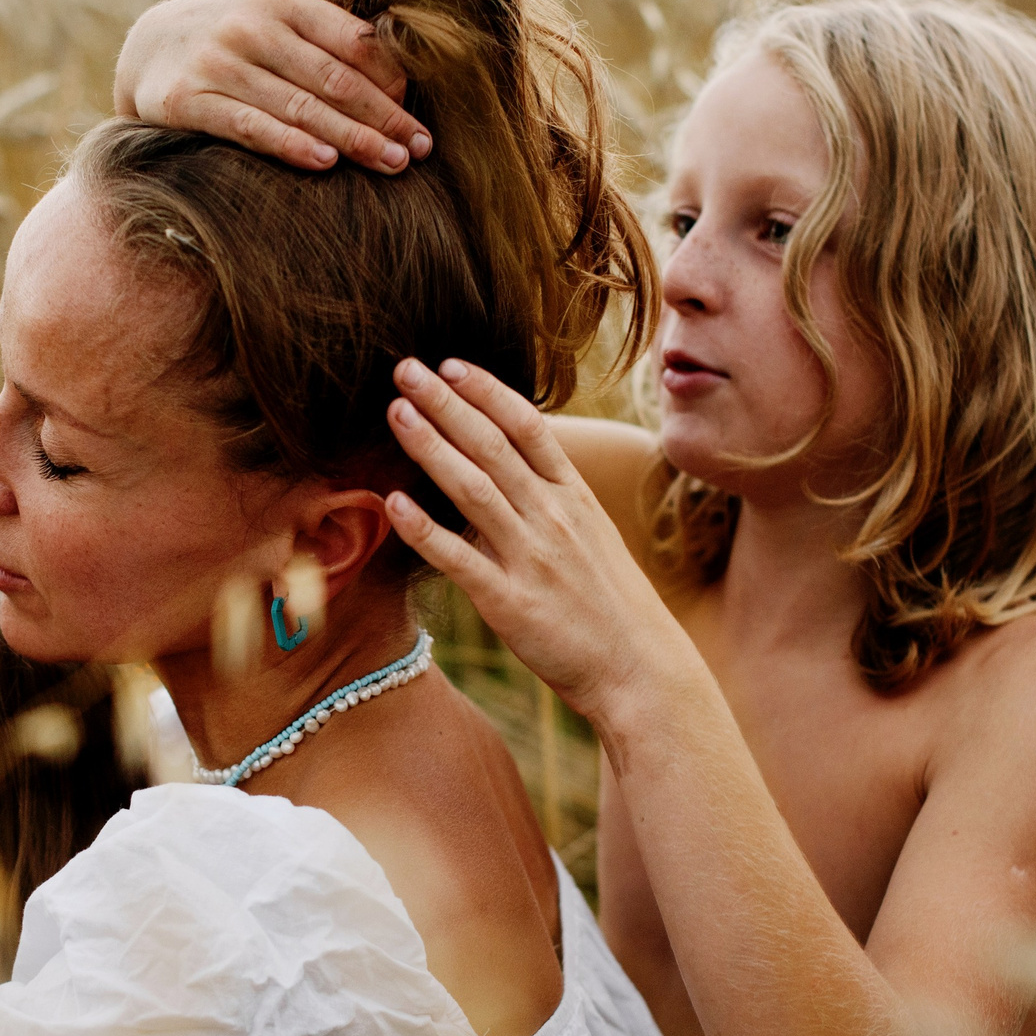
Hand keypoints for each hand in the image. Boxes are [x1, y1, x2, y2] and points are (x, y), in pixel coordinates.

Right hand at [114, 0, 429, 173]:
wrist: (147, 48)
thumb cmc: (235, 44)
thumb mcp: (276, 25)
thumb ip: (328, 44)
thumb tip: (400, 84)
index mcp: (282, 2)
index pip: (352, 42)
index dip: (393, 82)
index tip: (421, 120)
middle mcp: (251, 26)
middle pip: (332, 77)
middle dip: (382, 117)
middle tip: (419, 151)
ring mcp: (217, 63)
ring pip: (297, 105)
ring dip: (350, 137)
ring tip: (390, 163)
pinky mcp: (187, 100)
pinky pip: (249, 126)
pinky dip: (289, 144)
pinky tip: (325, 162)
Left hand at [382, 358, 694, 723]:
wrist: (642, 671)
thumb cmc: (612, 607)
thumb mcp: (594, 539)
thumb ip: (552, 504)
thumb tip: (507, 472)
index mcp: (575, 499)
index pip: (529, 428)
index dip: (488, 392)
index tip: (452, 364)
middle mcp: (553, 519)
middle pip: (493, 446)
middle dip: (446, 403)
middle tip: (405, 369)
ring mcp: (532, 559)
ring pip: (473, 489)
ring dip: (431, 446)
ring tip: (395, 412)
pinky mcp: (510, 603)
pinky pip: (460, 558)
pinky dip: (426, 528)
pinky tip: (394, 503)